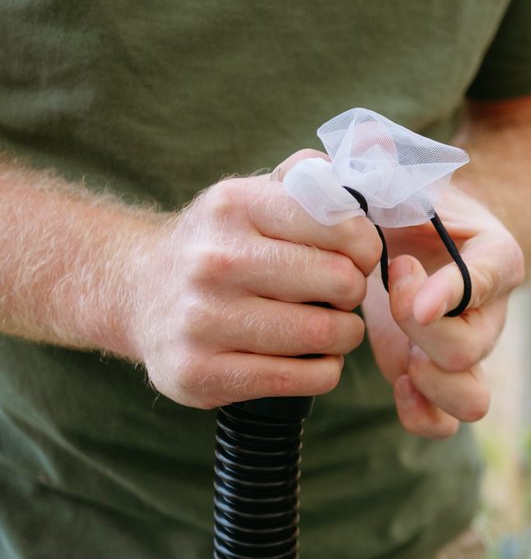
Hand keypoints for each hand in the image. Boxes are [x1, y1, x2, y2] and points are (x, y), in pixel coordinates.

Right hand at [129, 156, 381, 407]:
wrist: (137, 294)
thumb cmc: (217, 247)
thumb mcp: (249, 198)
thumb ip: (305, 180)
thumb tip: (354, 185)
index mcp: (234, 206)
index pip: (340, 224)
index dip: (365, 246)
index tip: (357, 257)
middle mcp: (214, 261)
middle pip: (340, 282)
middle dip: (354, 293)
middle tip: (342, 297)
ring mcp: (203, 321)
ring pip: (325, 335)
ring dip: (344, 335)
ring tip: (330, 328)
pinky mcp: (203, 374)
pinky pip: (303, 379)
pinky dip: (324, 371)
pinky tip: (311, 359)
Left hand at [363, 184, 524, 438]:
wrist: (410, 236)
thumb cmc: (402, 202)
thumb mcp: (391, 173)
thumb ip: (374, 159)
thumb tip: (365, 144)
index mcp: (494, 254)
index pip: (492, 277)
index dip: (454, 288)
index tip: (408, 285)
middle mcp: (490, 311)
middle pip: (472, 346)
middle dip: (421, 329)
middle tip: (388, 286)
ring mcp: (467, 352)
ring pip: (472, 399)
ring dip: (433, 385)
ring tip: (401, 357)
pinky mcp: (439, 380)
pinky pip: (447, 423)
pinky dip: (423, 415)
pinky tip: (397, 386)